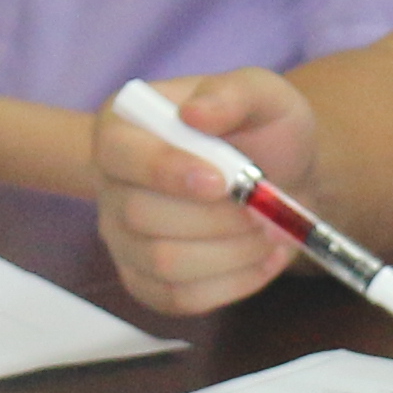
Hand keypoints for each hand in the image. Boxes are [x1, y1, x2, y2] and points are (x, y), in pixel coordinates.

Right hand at [92, 68, 313, 313]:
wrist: (282, 176)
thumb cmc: (262, 130)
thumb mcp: (262, 94)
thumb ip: (231, 94)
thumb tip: (194, 113)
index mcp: (122, 125)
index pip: (118, 153)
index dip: (166, 171)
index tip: (223, 182)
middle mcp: (110, 182)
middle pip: (141, 215)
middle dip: (217, 218)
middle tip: (265, 209)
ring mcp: (122, 236)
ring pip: (163, 263)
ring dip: (232, 252)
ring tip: (270, 232)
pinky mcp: (145, 280)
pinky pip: (178, 298)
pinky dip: (233, 283)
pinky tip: (263, 259)